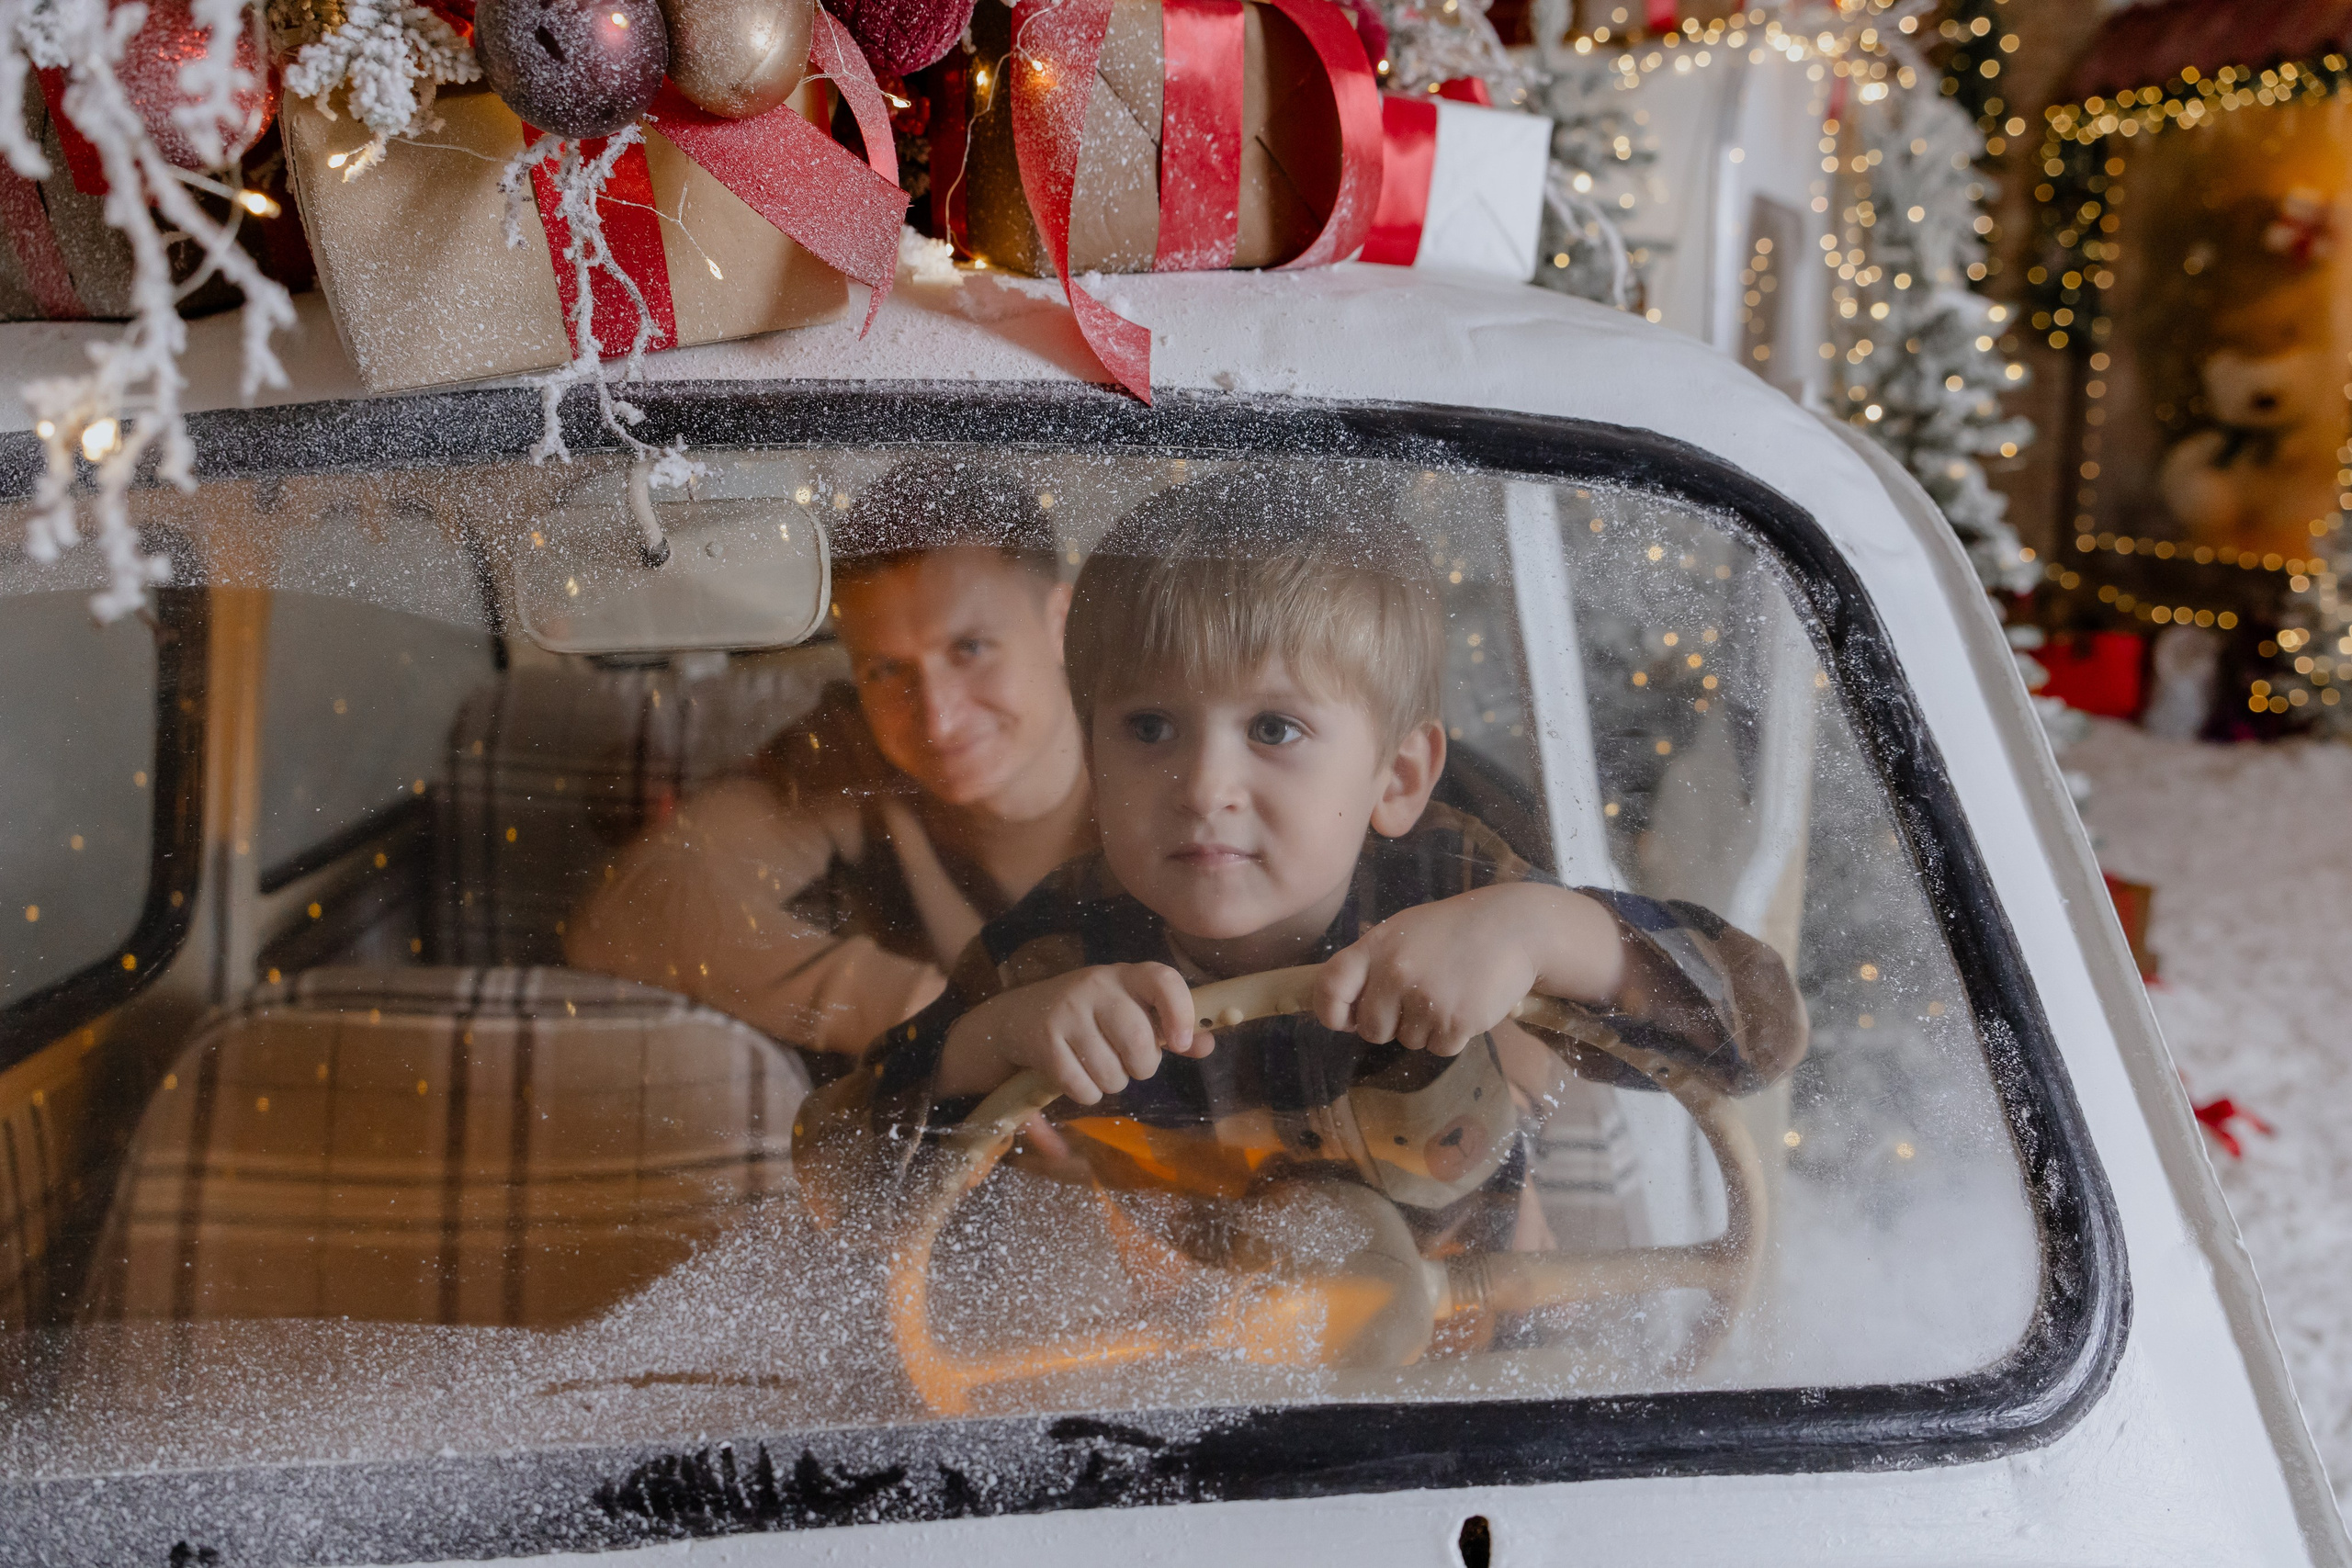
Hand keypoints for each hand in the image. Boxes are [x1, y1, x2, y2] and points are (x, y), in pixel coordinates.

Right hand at [938, 963, 1214, 1103]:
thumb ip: (1167, 1027)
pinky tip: (1074, 1075)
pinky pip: (1084, 1088)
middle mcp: (1096, 987)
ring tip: (1096, 1065)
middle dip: (1141, 1067)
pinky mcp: (1045, 1042)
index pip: (1163, 979)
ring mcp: (1068, 1013)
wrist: (1015, 1018)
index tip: (1180, 1043)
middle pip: (1140, 1043)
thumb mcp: (1124, 1011)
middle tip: (1128, 1063)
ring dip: (1111, 1082)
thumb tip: (1206, 1044)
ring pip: (1114, 1073)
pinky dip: (1086, 1093)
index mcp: (1123, 976)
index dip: (1181, 1012)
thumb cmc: (1086, 1017)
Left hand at [1313, 884, 1624, 1056]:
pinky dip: (1452, 1036)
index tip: (1346, 1020)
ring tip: (1449, 992)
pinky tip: (1465, 1005)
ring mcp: (1425, 999)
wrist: (1512, 927)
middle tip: (1418, 1000)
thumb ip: (1372, 965)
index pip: (1330, 987)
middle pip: (1372, 1030)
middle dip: (1391, 1025)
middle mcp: (1395, 973)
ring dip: (1426, 1028)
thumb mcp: (1403, 932)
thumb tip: (1346, 1014)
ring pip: (1408, 1042)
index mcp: (1375, 948)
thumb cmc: (1452, 931)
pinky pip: (1440, 1049)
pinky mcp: (1456, 1020)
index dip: (1331, 1011)